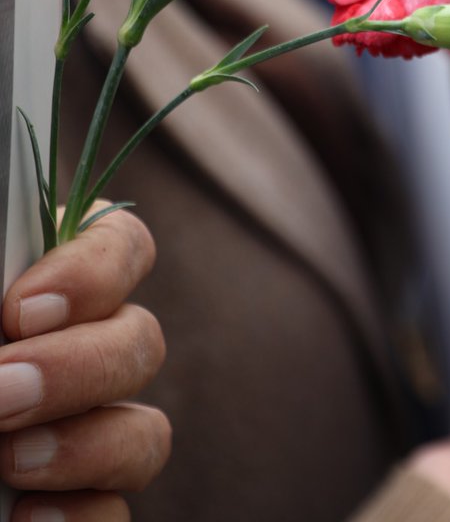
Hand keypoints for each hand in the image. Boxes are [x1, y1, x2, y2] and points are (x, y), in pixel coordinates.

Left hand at [0, 208, 168, 520]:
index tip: (22, 310)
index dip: (96, 270)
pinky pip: (115, 513)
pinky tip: (25, 516)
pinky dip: (83, 516)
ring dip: (89, 446)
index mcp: (43, 288)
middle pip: (142, 341)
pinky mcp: (77, 503)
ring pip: (146, 433)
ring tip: (9, 462)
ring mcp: (86, 434)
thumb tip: (9, 314)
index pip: (123, 245)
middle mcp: (79, 355)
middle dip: (79, 369)